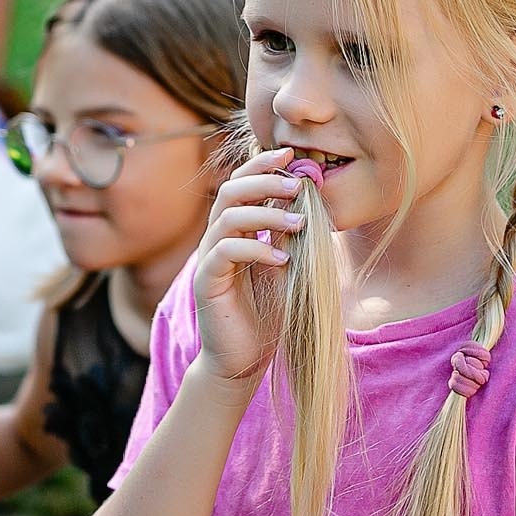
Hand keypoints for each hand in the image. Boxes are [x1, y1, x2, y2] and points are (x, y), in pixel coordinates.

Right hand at [190, 147, 305, 390]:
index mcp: (236, 231)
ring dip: (265, 214)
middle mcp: (218, 239)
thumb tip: (309, 200)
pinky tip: (281, 260)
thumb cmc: (267, 315)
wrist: (243, 362)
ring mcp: (209, 260)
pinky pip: (224, 252)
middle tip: (296, 184)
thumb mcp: (286, 267)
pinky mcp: (206, 282)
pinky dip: (255, 249)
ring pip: (227, 217)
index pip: (242, 184)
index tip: (291, 154)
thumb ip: (289, 237)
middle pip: (231, 191)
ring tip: (299, 224)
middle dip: (264, 181)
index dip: (262, 164)